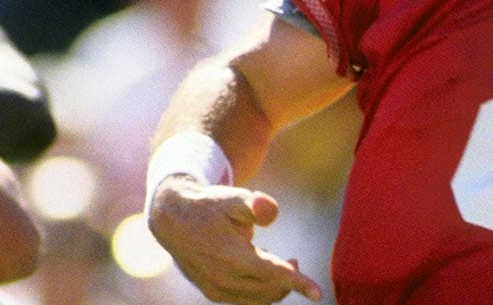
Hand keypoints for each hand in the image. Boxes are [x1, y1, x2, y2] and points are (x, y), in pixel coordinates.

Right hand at [148, 176, 321, 303]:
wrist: (174, 220)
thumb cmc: (211, 206)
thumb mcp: (234, 198)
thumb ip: (256, 205)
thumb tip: (272, 212)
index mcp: (231, 256)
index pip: (272, 274)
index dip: (297, 282)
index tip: (318, 293)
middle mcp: (223, 278)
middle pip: (270, 289)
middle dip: (290, 279)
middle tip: (295, 260)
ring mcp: (216, 289)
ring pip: (260, 299)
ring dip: (277, 286)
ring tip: (283, 264)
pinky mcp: (213, 293)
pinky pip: (246, 300)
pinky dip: (262, 290)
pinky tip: (263, 271)